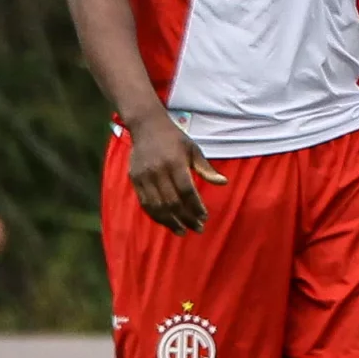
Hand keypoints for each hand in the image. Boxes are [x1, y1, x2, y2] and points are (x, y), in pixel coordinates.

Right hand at [127, 112, 225, 233]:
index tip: (204, 217)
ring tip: (182, 231)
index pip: (187, 191)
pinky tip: (166, 222)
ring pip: (157, 206)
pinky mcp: (134, 179)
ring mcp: (144, 176)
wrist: (146, 126)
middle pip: (173, 202)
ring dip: (170, 222)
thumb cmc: (174, 139)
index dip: (196, 207)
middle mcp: (158, 171)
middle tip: (198, 228)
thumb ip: (206, 168)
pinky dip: (156, 215)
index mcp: (175, 163)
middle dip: (186, 218)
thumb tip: (223, 182)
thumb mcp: (193, 149)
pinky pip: (145, 203)